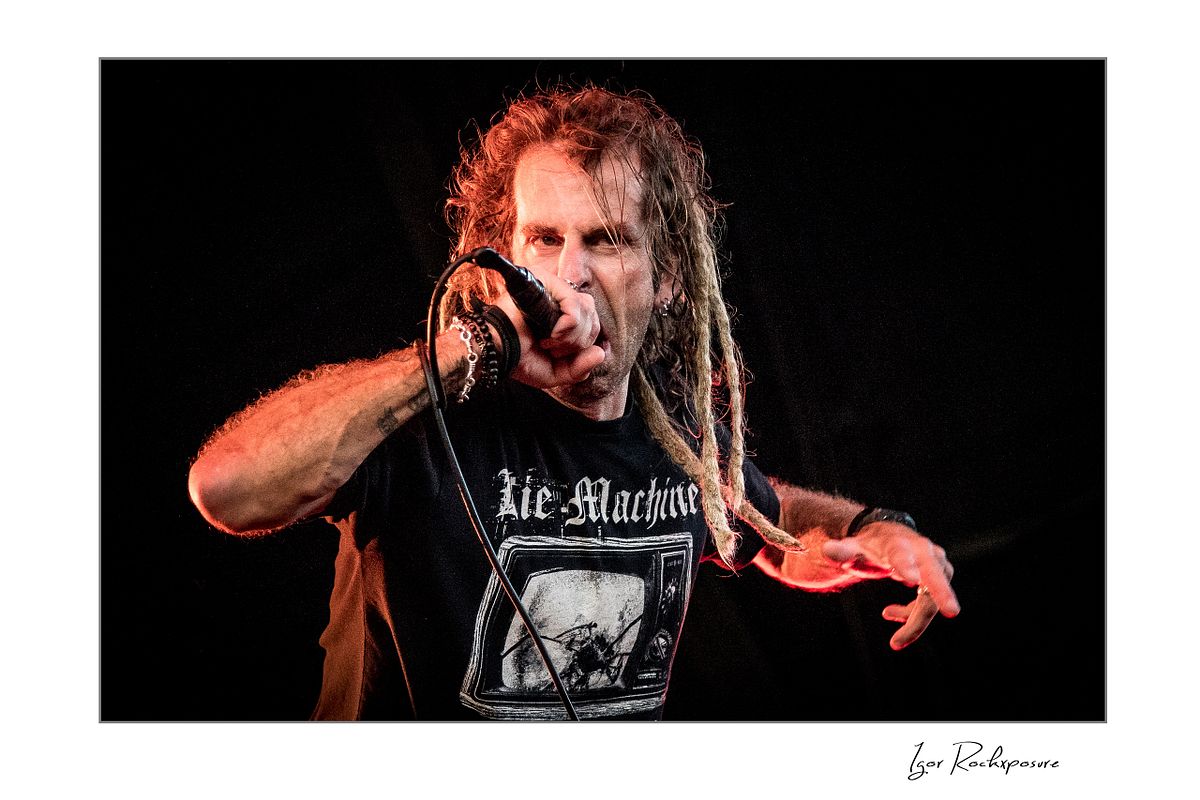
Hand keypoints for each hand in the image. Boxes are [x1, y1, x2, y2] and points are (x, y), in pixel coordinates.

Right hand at [493, 272, 603, 388]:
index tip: (558, 353)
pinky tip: (550, 335)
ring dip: (571, 336)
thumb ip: (581, 367)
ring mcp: (552, 286)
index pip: (591, 319)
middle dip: (579, 341)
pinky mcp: (546, 282)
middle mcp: (558, 296)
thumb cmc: (520, 359)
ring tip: (548, 342)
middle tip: (552, 348)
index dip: (584, 341)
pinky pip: (575, 306)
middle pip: (592, 313)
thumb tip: (601, 353)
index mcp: (561, 312)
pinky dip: (567, 328)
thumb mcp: (557, 371)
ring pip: (586, 309)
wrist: (497, 352)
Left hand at [822, 522, 959, 649]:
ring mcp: (935, 564)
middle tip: (952, 611)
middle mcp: (922, 551)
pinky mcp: (940, 577)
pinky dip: (914, 617)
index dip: (905, 567)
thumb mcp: (853, 548)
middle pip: (934, 574)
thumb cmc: (869, 545)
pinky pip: (930, 604)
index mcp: (897, 543)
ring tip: (896, 640)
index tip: (911, 581)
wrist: (889, 539)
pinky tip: (891, 614)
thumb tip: (827, 549)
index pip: (901, 555)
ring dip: (917, 620)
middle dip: (942, 592)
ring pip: (933, 597)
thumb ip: (841, 551)